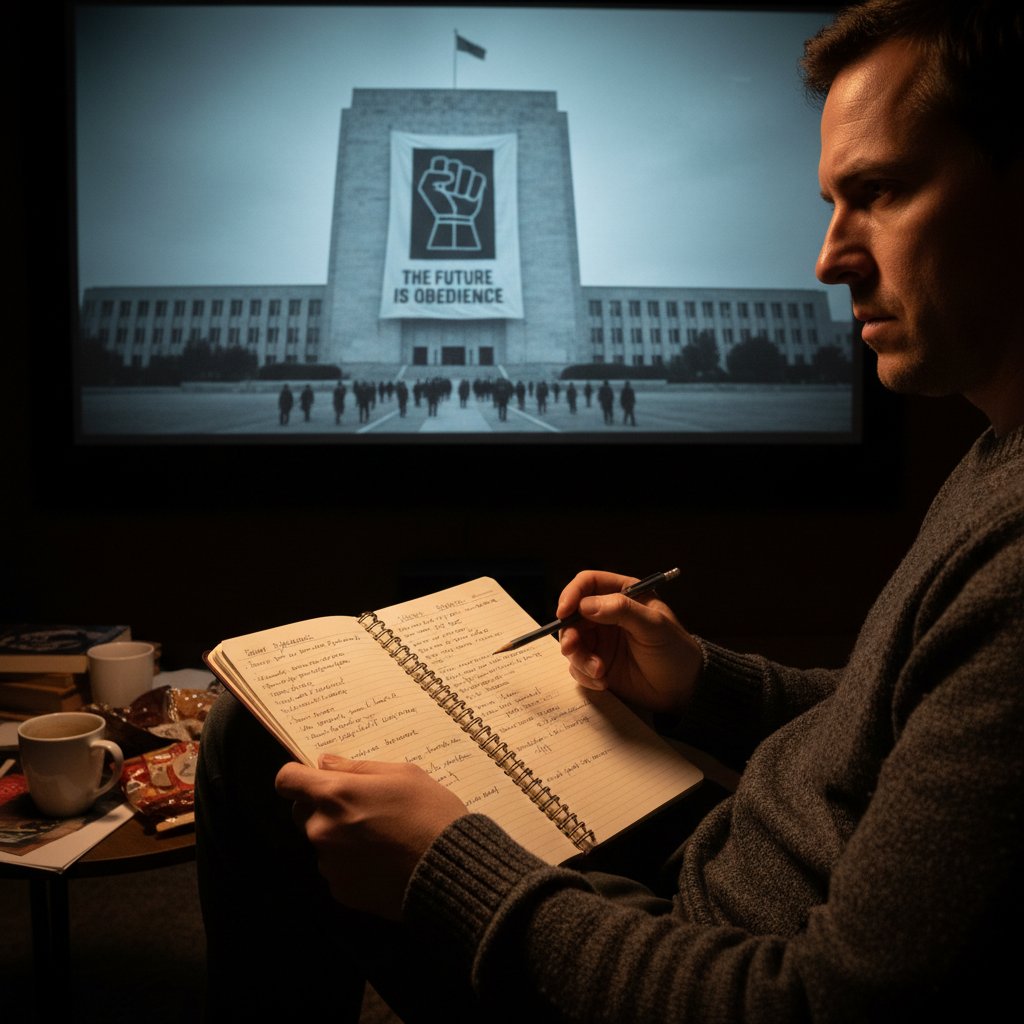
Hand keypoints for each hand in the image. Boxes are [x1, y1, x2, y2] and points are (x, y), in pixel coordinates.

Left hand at [275, 755, 467, 919]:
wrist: (450, 872)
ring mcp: (329, 864)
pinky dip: (352, 863)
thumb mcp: (403, 774)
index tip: (316, 778)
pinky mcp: (341, 890)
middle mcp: (322, 830)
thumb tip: (326, 763)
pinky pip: (337, 868)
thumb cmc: (430, 814)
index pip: (287, 780)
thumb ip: (358, 768)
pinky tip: (383, 861)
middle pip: (303, 812)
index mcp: (334, 795)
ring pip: (323, 841)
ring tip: (381, 838)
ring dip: (340, 836)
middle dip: (325, 807)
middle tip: (362, 808)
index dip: (299, 776)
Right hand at [557, 570, 702, 714]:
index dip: (572, 594)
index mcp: (623, 594)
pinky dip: (584, 675)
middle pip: (572, 615)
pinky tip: (603, 682)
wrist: (683, 689)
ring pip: (571, 642)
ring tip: (600, 672)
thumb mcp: (653, 626)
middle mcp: (607, 614)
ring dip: (579, 658)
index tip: (564, 612)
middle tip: (573, 649)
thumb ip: (622, 610)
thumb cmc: (675, 650)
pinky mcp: (597, 663)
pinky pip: (577, 666)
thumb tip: (585, 605)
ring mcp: (601, 640)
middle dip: (570, 633)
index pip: (588, 584)